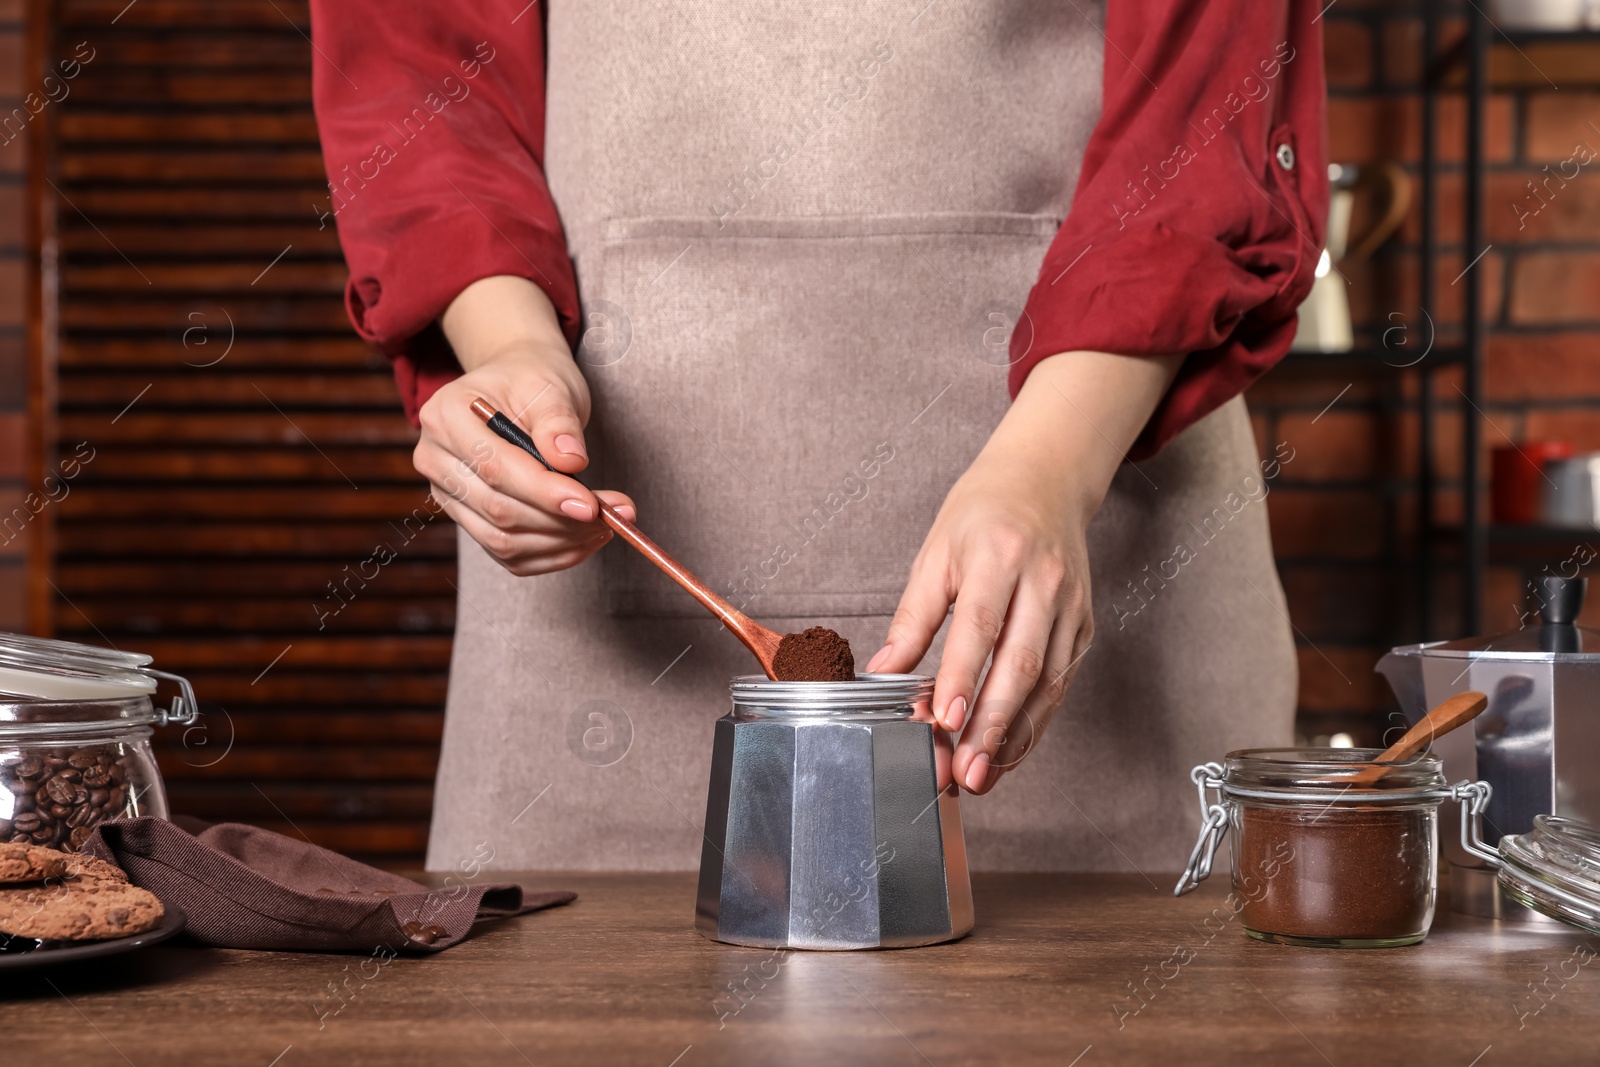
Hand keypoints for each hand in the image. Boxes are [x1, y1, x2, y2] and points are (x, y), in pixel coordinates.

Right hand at [415, 276, 636, 575]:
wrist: (517, 389)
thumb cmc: (532, 381)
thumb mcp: (549, 385)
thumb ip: (558, 422)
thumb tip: (570, 461)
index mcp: (446, 417)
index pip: (495, 468)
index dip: (545, 492)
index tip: (591, 506)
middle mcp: (436, 460)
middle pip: (498, 510)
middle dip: (561, 521)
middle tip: (612, 516)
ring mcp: (448, 496)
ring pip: (503, 541)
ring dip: (561, 542)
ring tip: (606, 525)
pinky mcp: (469, 521)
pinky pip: (509, 555)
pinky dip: (552, 554)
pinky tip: (585, 539)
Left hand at [866, 350, 1182, 793]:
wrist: (1046, 480)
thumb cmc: (983, 513)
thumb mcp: (936, 553)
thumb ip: (912, 617)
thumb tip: (883, 672)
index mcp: (1000, 556)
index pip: (980, 626)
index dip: (963, 676)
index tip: (944, 721)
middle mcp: (1043, 583)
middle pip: (1020, 665)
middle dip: (991, 726)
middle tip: (964, 771)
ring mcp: (1070, 607)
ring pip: (1047, 683)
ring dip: (1015, 736)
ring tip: (983, 774)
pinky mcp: (1083, 627)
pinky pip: (1060, 683)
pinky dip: (1035, 723)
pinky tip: (1009, 750)